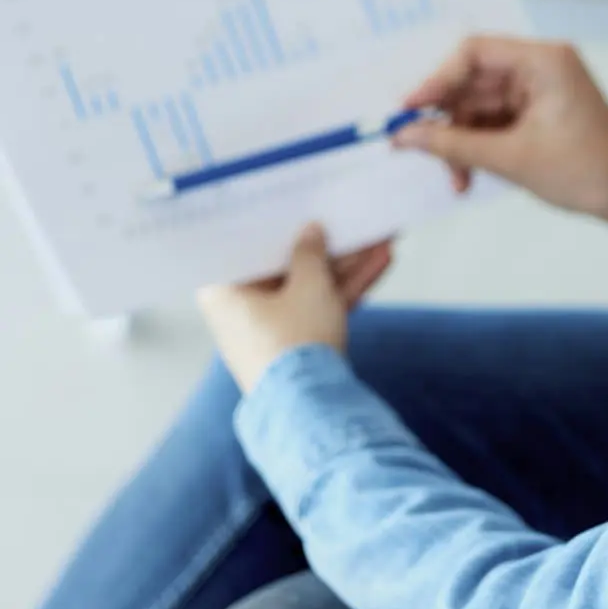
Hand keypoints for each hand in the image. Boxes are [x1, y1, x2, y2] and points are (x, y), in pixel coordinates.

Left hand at [198, 224, 393, 395]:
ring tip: (380, 233)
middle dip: (325, 245)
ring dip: (346, 263)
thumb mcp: (308, 285)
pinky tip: (383, 261)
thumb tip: (310, 231)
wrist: (310, 408)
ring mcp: (269, 329)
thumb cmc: (295, 341)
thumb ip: (310, 252)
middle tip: (347, 217)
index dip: (274, 222)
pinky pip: (319, 306)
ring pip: (309, 286)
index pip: (246, 245)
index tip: (294, 200)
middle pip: (284, 266)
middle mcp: (239, 309)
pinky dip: (346, 288)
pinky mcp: (295, 345)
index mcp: (223, 291)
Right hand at [394, 35, 607, 229]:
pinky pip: (495, 120)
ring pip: (479, 106)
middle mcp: (541, 65)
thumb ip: (453, 145)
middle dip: (446, 120)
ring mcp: (540, 88)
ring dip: (462, 142)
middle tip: (416, 149)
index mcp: (543, 60)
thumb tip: (404, 136)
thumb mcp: (510, 159)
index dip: (435, 79)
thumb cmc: (584, 171)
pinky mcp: (539, 111)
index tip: (408, 110)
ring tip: (456, 180)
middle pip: (472, 81)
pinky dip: (479, 146)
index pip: (473, 53)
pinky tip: (468, 175)